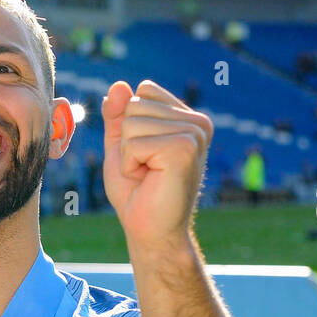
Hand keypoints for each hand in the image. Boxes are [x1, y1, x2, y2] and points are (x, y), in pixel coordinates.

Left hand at [101, 80, 212, 250]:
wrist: (151, 231)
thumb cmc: (137, 194)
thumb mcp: (121, 147)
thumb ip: (119, 116)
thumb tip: (118, 85)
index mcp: (187, 117)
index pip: (143, 91)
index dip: (130, 126)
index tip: (144, 155)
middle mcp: (197, 122)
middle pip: (136, 104)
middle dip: (127, 141)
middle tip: (145, 169)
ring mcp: (194, 133)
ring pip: (132, 122)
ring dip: (128, 154)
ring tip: (147, 175)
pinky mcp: (184, 148)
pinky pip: (134, 142)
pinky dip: (130, 164)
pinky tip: (149, 179)